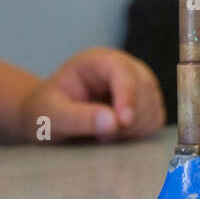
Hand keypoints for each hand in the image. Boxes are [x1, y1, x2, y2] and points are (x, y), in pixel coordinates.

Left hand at [17, 48, 165, 143]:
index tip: (122, 121)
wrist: (48, 119)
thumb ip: (78, 118)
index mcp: (98, 61)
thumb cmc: (45, 112)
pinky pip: (154, 119)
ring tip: (103, 136)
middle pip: (144, 87)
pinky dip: (140, 133)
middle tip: (101, 137)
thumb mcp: (52, 116)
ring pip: (152, 104)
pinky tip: (117, 137)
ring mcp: (137, 85)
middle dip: (129, 117)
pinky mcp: (144, 104)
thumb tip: (113, 121)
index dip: (127, 95)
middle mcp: (123, 68)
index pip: (122, 71)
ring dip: (134, 128)